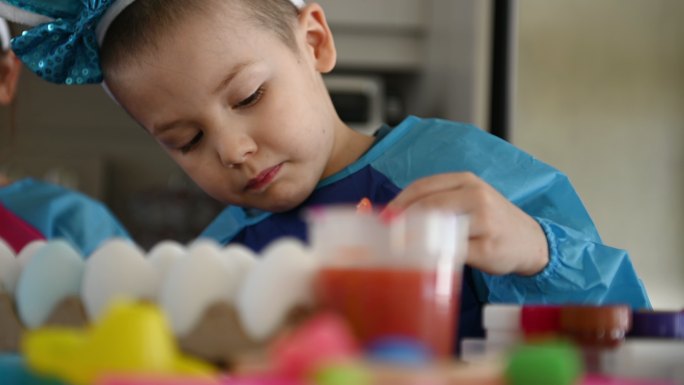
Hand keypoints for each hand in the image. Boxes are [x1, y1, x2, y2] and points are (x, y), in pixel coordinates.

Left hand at [383, 172, 548, 275]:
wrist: (531, 242)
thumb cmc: (490, 222)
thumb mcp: (466, 201)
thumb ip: (436, 202)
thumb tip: (391, 215)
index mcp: (466, 181)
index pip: (422, 187)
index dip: (396, 202)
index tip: (380, 218)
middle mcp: (476, 197)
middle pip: (427, 205)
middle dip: (400, 221)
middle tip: (384, 237)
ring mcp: (484, 222)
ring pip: (438, 227)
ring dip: (413, 239)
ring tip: (399, 249)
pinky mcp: (487, 249)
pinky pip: (452, 252)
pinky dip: (434, 256)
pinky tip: (424, 260)